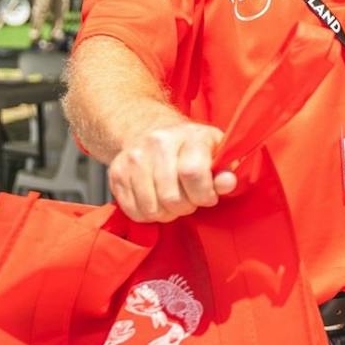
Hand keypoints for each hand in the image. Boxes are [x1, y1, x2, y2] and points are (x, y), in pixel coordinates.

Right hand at [108, 121, 237, 221]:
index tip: (208, 197)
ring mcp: (134, 157)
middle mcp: (158, 142)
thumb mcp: (216, 152)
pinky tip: (156, 201)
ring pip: (151, 207)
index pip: (193, 173)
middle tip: (189, 200)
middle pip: (171, 196)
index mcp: (189, 135)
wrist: (149, 129)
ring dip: (166, 213)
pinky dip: (148, 214)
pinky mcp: (116, 172)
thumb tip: (227, 182)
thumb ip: (226, 170)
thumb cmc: (191, 147)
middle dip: (185, 207)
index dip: (203, 194)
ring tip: (173, 200)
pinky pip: (133, 210)